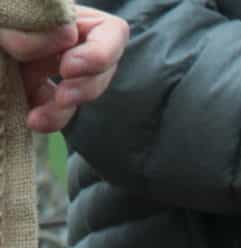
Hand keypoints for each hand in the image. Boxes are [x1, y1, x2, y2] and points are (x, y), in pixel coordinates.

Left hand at [1, 7, 127, 133]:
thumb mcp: (4, 15)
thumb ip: (29, 23)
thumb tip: (63, 38)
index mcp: (58, 15)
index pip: (110, 31)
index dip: (101, 53)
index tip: (69, 68)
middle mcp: (61, 38)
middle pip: (103, 68)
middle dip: (87, 86)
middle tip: (63, 98)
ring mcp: (50, 66)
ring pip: (83, 92)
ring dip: (65, 110)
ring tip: (38, 118)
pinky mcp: (37, 92)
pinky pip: (57, 110)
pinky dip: (49, 119)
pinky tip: (31, 120)